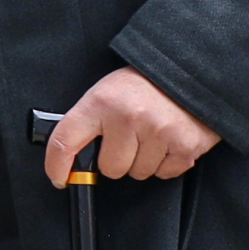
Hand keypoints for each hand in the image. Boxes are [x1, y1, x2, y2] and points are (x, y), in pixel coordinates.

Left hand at [41, 68, 218, 186]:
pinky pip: (164, 173)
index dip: (56, 165)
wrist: (191, 72)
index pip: (65, 140)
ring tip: (152, 133)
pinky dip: (166, 162)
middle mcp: (129, 116)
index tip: (58, 177)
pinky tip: (169, 139)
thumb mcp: (108, 90)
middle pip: (110, 168)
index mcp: (102, 101)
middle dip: (118, 159)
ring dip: (143, 160)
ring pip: (138, 173)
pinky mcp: (185, 146)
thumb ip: (90, 121)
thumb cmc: (145, 84)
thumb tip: (71, 157)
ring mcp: (159, 132)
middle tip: (130, 136)